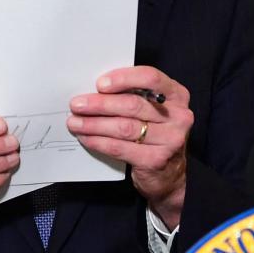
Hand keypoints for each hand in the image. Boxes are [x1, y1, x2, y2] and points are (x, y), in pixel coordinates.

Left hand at [68, 66, 192, 228]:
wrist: (170, 174)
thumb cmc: (155, 133)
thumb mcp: (153, 110)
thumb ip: (135, 96)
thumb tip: (95, 90)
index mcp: (177, 95)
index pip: (151, 78)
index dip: (124, 78)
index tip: (100, 83)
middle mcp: (179, 116)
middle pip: (133, 105)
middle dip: (100, 104)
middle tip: (77, 104)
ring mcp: (170, 139)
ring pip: (124, 127)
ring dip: (94, 124)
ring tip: (75, 122)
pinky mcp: (156, 160)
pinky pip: (120, 148)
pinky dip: (99, 142)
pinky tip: (86, 138)